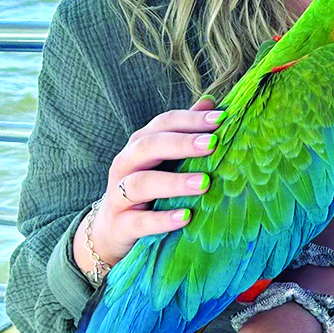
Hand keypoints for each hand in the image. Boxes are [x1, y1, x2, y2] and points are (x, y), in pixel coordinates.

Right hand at [79, 98, 219, 273]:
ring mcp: (119, 195)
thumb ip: (184, 133)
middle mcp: (126, 165)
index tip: (221, 118)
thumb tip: (211, 103)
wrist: (112, 229)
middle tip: (213, 144)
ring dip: (174, 182)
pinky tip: (186, 217)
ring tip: (204, 183)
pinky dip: (162, 220)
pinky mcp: (120, 224)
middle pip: (148, 147)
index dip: (190, 119)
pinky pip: (139, 221)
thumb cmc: (147, 188)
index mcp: (140, 145)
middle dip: (181, 144)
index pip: (163, 124)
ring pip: (141, 183)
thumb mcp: (163, 160)